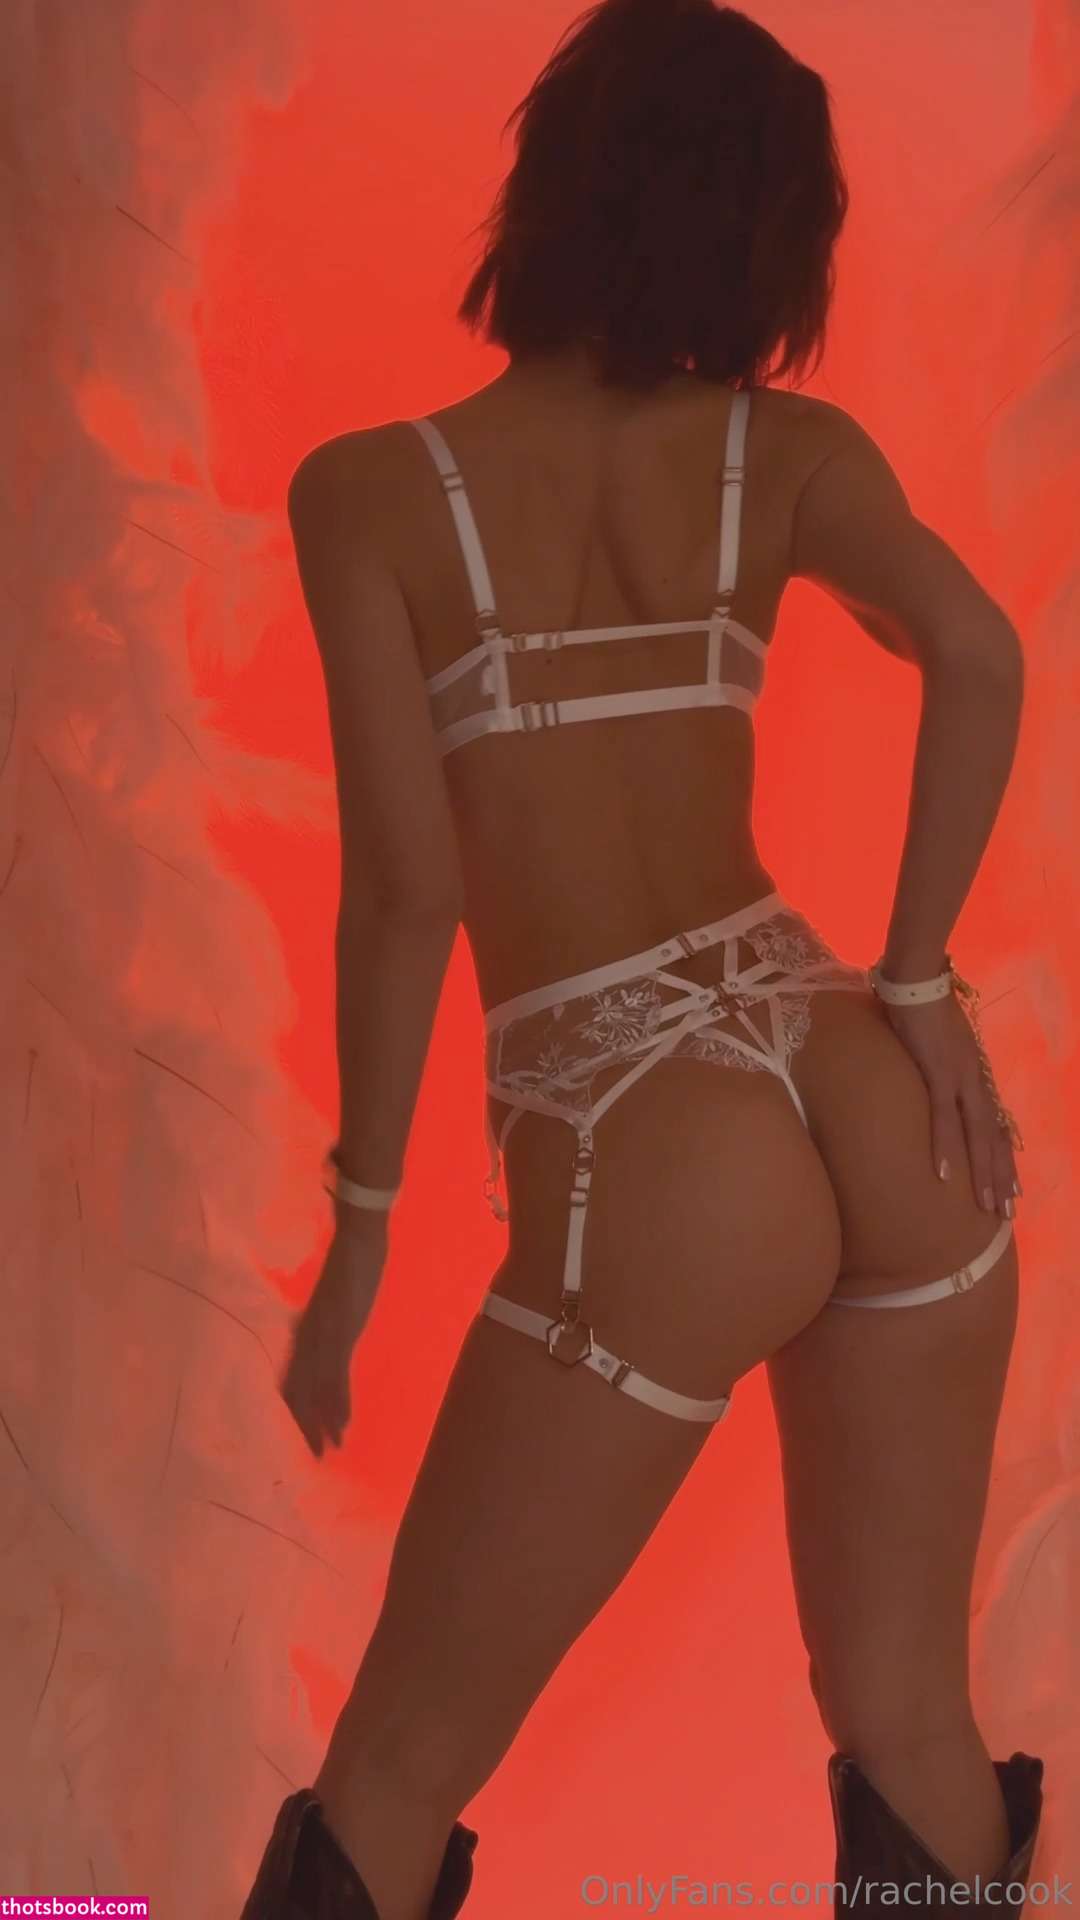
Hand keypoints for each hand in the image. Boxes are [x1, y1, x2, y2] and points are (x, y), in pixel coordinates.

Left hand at [279, 1214, 387, 1456]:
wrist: (358, 1238)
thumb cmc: (348, 1257)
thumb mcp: (333, 1293)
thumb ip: (328, 1313)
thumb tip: (332, 1332)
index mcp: (307, 1327)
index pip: (294, 1375)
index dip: (298, 1405)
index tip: (303, 1430)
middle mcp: (309, 1337)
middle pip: (300, 1390)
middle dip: (307, 1423)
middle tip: (313, 1455)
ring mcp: (324, 1338)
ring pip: (315, 1391)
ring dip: (322, 1423)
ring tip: (327, 1451)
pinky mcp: (341, 1335)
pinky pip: (335, 1378)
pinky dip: (337, 1405)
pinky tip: (342, 1426)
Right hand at [880, 991, 1019, 1217]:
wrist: (918, 976)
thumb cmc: (922, 1002)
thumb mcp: (937, 1039)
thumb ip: (938, 1060)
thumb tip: (929, 1074)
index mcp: (975, 1073)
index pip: (995, 1124)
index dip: (1004, 1157)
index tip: (1012, 1188)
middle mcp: (976, 1080)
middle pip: (994, 1137)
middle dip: (1001, 1177)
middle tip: (1006, 1213)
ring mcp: (960, 1078)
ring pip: (978, 1135)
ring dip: (984, 1173)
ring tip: (988, 1206)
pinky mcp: (938, 1073)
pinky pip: (942, 1118)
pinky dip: (944, 1147)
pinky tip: (946, 1175)